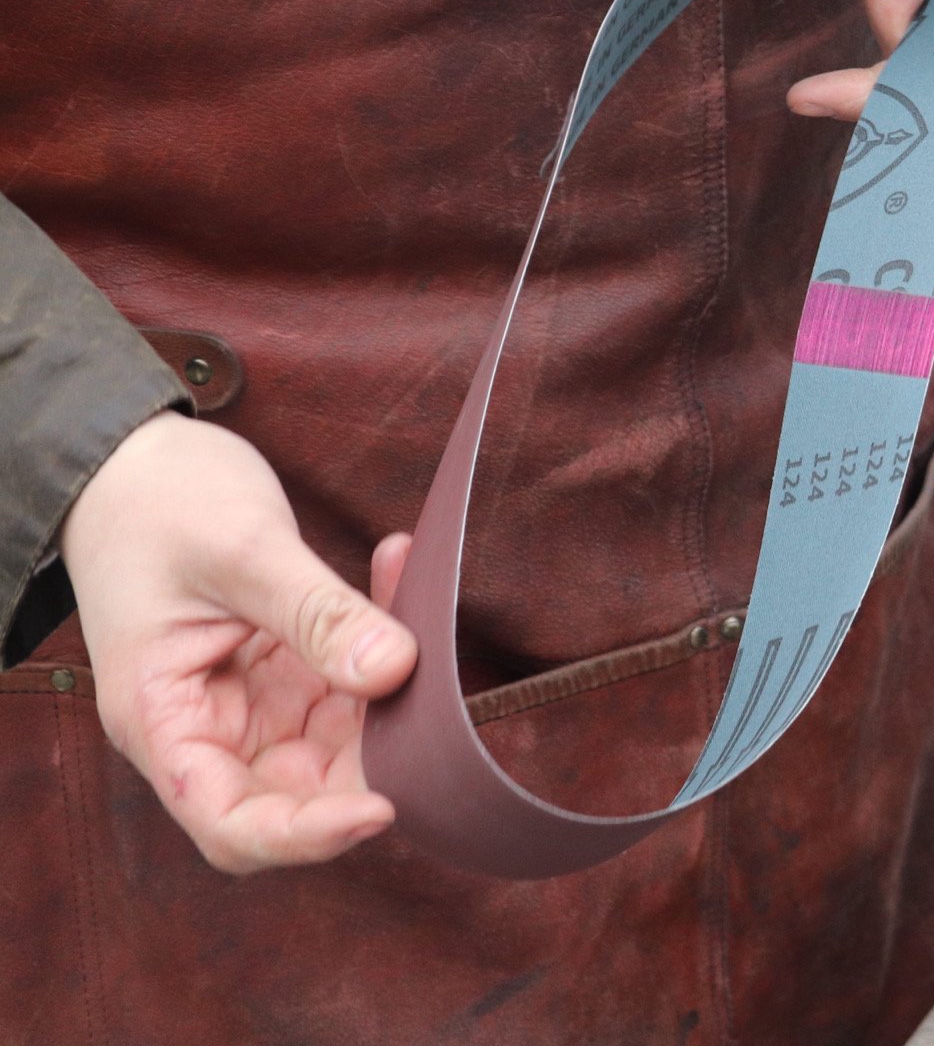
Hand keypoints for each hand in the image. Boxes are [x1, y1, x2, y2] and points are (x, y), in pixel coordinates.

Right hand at [57, 411, 416, 871]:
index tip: (381, 807)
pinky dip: (382, 635)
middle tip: (436, 713)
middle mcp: (207, 727)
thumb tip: (395, 671)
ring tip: (417, 605)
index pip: (230, 822)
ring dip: (392, 693)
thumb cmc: (157, 504)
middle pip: (296, 796)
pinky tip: (400, 566)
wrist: (134, 461)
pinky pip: (349, 679)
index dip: (305, 835)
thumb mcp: (240, 550)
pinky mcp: (285, 669)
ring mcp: (250, 702)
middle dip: (371, 765)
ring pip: (338, 741)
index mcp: (163, 722)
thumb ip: (316, 614)